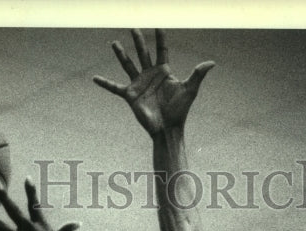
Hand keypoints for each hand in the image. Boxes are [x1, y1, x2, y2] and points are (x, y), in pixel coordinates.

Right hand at [93, 29, 213, 134]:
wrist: (167, 129)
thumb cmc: (180, 111)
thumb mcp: (190, 90)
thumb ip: (198, 74)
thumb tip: (212, 63)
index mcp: (164, 71)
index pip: (162, 50)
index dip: (161, 38)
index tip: (158, 26)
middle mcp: (150, 75)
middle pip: (143, 53)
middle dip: (139, 41)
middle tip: (134, 28)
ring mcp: (139, 84)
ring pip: (128, 65)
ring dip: (122, 55)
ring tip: (114, 43)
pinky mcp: (130, 95)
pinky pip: (115, 88)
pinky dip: (105, 84)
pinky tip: (94, 79)